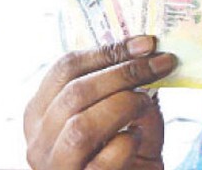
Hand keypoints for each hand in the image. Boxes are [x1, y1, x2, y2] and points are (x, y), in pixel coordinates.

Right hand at [24, 36, 176, 168]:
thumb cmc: (127, 152)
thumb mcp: (124, 114)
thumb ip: (128, 88)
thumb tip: (147, 55)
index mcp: (42, 112)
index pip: (64, 69)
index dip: (107, 51)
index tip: (146, 43)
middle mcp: (39, 141)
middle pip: (75, 92)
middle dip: (124, 72)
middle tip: (161, 64)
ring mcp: (56, 167)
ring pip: (81, 126)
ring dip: (124, 105)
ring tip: (146, 104)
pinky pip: (104, 160)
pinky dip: (127, 143)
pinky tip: (136, 139)